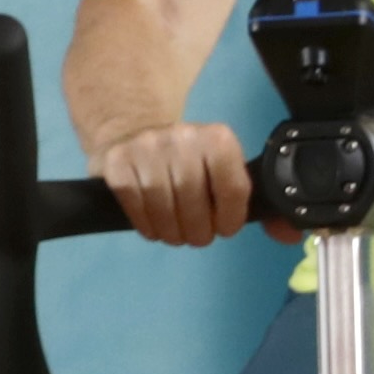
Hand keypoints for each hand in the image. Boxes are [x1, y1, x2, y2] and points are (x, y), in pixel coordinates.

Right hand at [95, 120, 256, 249]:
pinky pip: (134, 202)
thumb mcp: (214, 164)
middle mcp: (182, 136)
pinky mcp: (117, 160)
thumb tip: (256, 225)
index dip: (231, 217)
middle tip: (197, 238)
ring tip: (175, 236)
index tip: (225, 230)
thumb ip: (232, 188)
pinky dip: (146, 224)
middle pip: (193, 197)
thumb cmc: (183, 160)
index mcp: (217, 137)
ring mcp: (146, 146)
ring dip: (171, 230)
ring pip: (162, 202)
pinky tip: (153, 229)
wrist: (131, 134)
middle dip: (197, 229)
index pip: (232, 186)